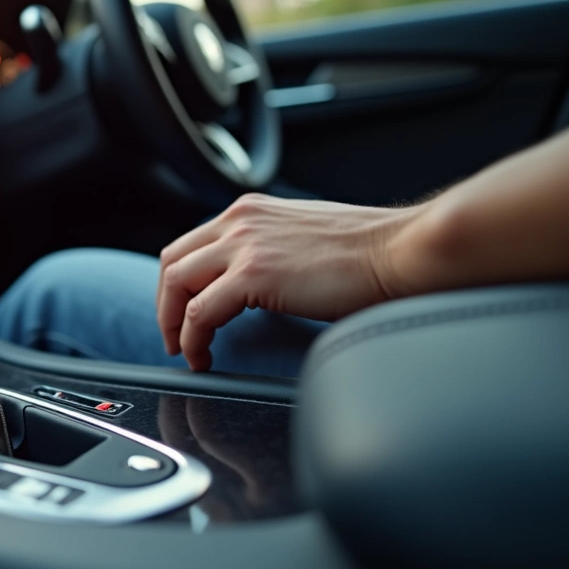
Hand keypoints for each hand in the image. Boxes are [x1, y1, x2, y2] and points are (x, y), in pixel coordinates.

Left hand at [156, 193, 415, 370]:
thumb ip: (273, 251)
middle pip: (172, 261)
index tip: (182, 311)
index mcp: (251, 211)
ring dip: (173, 323)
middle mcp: (240, 220)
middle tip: (174, 336)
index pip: (191, 244)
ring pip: (176, 285)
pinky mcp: (252, 275)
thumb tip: (262, 283)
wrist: (402, 251)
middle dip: (165, 303)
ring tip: (186, 351)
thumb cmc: (371, 252)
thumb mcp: (303, 238)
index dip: (179, 283)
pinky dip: (193, 339)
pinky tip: (204, 357)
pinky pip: (199, 313)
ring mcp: (243, 245)